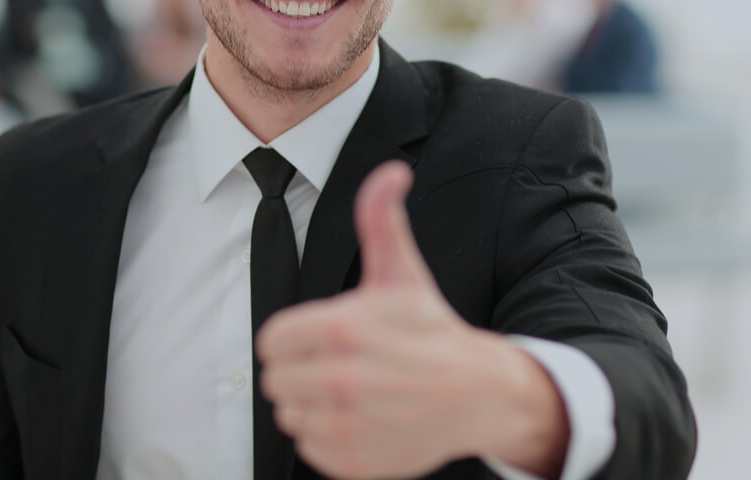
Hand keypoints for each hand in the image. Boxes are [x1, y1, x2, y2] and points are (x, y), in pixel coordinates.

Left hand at [256, 161, 568, 478]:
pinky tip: (362, 420)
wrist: (480, 393)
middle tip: (343, 365)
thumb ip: (381, 220)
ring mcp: (345, 425)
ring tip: (355, 394)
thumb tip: (392, 171)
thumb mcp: (402, 273)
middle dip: (302, 371)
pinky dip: (329, 438)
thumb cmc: (432, 330)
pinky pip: (309, 448)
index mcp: (339, 329)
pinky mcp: (352, 461)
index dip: (294, 339)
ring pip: (289, 415)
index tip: (326, 338)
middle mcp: (338, 380)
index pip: (270, 341)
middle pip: (275, 380)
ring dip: (313, 406)